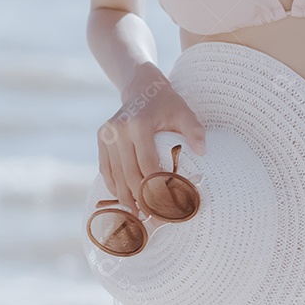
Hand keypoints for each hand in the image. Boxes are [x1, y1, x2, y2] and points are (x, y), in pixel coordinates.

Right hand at [97, 62, 206, 213]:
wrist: (141, 87)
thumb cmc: (167, 103)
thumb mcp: (184, 112)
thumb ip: (194, 130)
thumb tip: (202, 151)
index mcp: (139, 124)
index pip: (147, 164)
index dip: (156, 188)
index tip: (166, 206)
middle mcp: (118, 130)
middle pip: (130, 173)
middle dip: (142, 198)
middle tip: (154, 218)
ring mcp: (107, 134)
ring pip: (115, 174)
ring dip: (126, 198)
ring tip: (139, 216)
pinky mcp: (101, 138)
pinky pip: (106, 168)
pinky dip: (114, 186)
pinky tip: (125, 201)